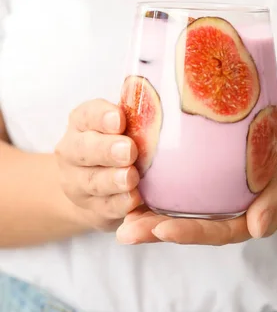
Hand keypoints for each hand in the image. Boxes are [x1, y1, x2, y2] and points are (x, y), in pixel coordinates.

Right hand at [55, 99, 141, 231]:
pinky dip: (119, 204)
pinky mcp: (91, 208)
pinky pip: (104, 207)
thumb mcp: (125, 128)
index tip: (119, 119)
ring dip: (112, 180)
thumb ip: (138, 118)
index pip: (87, 115)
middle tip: (129, 150)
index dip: (102, 116)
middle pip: (84, 148)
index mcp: (83, 123)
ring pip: (92, 180)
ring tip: (131, 178)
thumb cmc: (119, 146)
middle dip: (106, 149)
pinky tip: (133, 200)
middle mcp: (73, 151)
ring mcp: (78, 182)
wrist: (96, 189)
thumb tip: (169, 102)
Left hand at [116, 120, 276, 244]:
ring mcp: (215, 199)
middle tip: (124, 231)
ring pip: (179, 210)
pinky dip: (157, 187)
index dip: (190, 233)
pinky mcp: (207, 180)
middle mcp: (227, 213)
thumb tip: (257, 228)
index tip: (162, 230)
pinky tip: (132, 181)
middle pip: (190, 226)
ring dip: (149, 214)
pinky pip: (180, 186)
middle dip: (156, 230)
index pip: (218, 232)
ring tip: (118, 215)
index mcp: (249, 219)